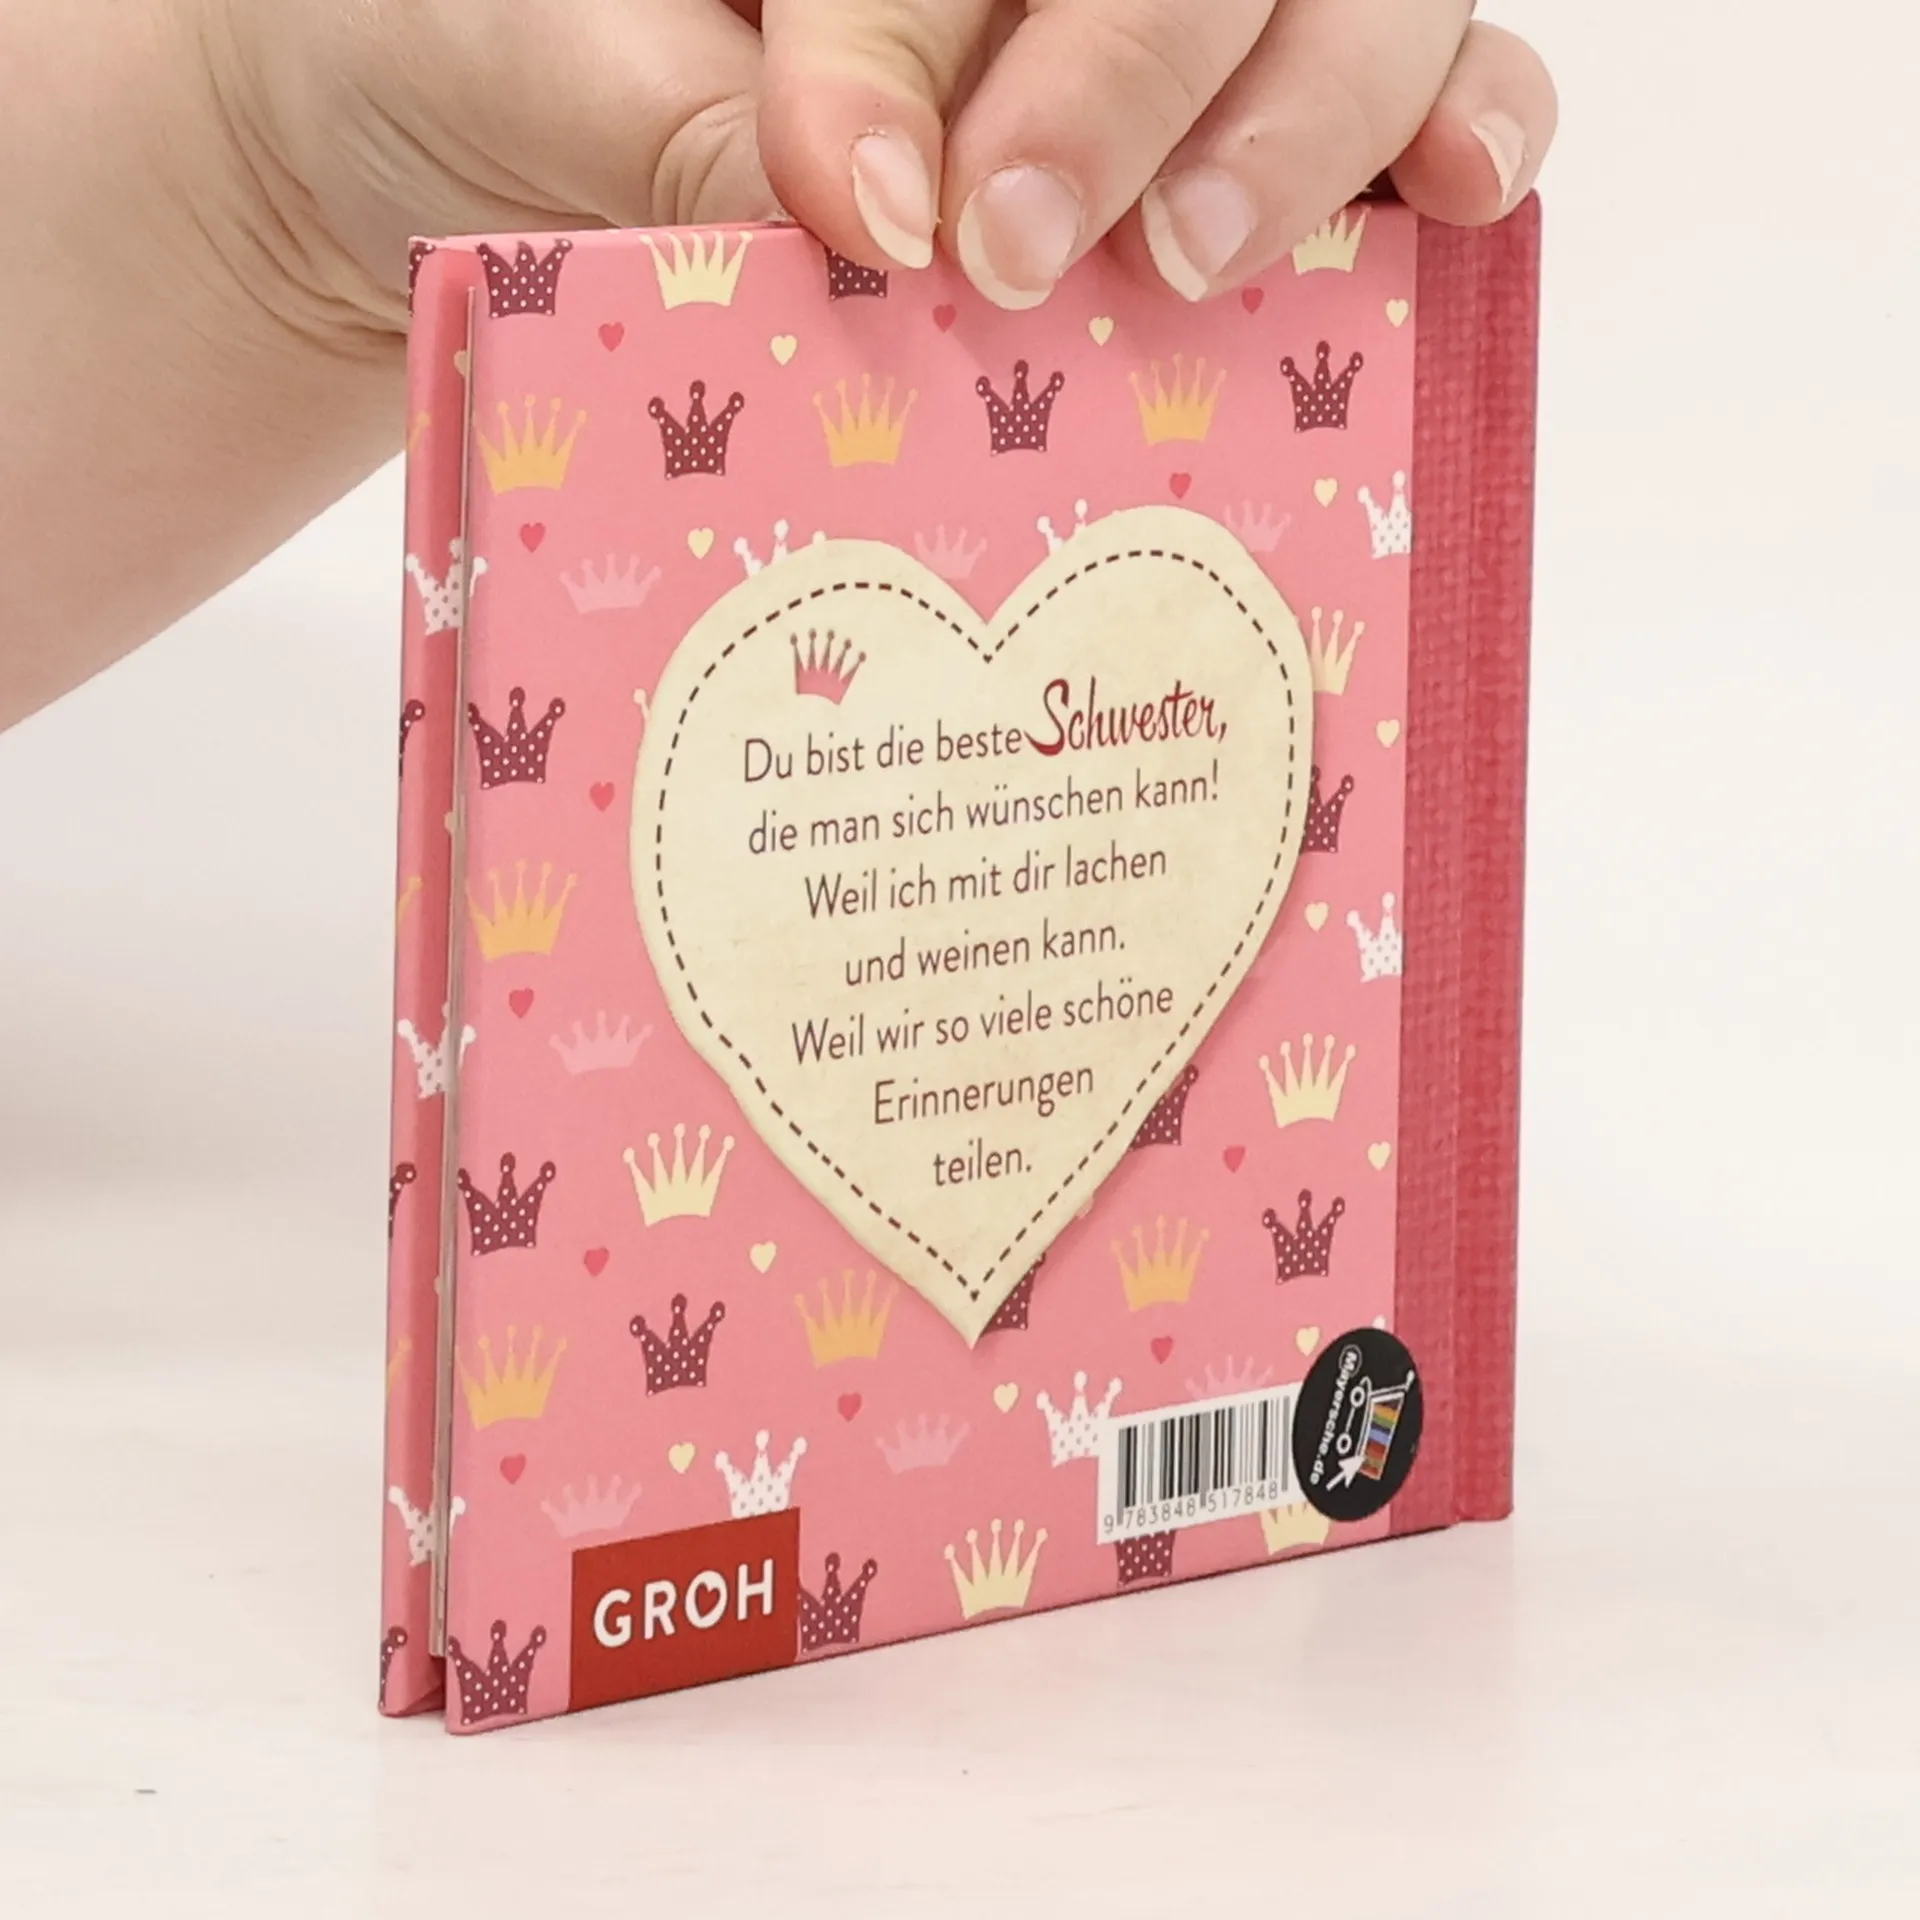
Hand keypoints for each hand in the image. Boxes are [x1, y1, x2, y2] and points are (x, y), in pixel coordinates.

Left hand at [206, 0, 1554, 333]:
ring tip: (1204, 261)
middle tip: (1036, 258)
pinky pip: (1398, 85)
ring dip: (1315, 117)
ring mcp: (1152, 14)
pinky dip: (1451, 130)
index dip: (935, 45)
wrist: (449, 149)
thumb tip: (876, 214)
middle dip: (1138, 81)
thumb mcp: (531, 61)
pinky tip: (1461, 198)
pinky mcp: (1214, 121)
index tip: (881, 207)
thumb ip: (688, 113)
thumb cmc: (477, 65)